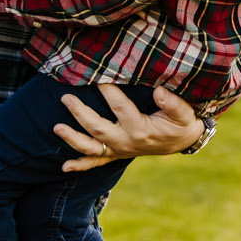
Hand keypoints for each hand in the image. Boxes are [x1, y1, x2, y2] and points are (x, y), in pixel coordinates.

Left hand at [54, 85, 203, 171]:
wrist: (181, 141)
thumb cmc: (181, 124)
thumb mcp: (184, 114)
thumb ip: (173, 104)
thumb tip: (159, 92)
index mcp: (141, 130)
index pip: (120, 107)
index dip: (108, 90)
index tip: (97, 74)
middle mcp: (126, 142)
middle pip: (98, 128)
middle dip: (80, 113)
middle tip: (66, 98)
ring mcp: (118, 150)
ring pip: (91, 147)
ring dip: (72, 138)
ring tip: (56, 128)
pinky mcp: (115, 154)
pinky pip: (95, 162)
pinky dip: (80, 165)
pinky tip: (64, 166)